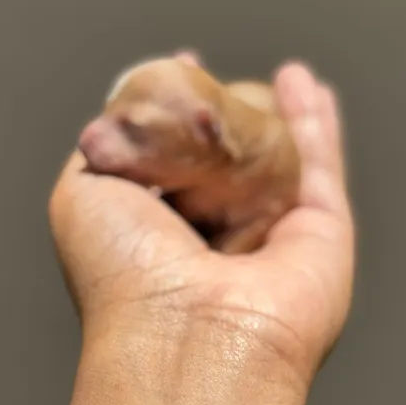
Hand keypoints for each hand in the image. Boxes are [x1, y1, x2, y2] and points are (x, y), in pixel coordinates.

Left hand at [49, 62, 354, 387]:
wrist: (188, 335)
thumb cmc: (124, 271)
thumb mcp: (83, 191)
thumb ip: (108, 145)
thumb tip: (131, 109)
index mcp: (160, 230)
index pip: (175, 161)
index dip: (178, 115)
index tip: (182, 69)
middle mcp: (216, 234)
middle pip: (231, 158)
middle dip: (233, 116)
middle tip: (228, 84)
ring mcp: (272, 235)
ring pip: (282, 160)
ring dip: (286, 116)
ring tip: (289, 78)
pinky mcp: (322, 235)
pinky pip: (321, 167)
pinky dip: (318, 126)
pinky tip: (309, 89)